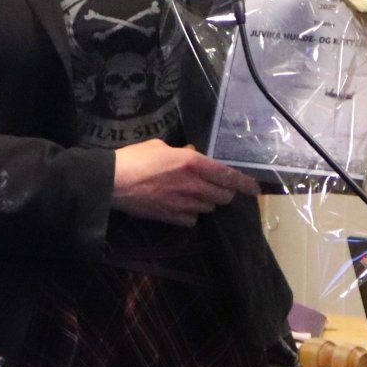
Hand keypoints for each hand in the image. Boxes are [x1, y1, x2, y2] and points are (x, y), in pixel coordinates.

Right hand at [112, 140, 256, 226]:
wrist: (112, 182)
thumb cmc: (134, 158)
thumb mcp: (161, 146)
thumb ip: (182, 153)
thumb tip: (192, 155)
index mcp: (193, 163)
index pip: (228, 175)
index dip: (244, 184)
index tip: (254, 189)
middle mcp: (193, 185)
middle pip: (223, 195)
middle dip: (226, 192)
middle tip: (221, 188)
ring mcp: (183, 203)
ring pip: (209, 207)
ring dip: (208, 202)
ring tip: (198, 195)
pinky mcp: (171, 217)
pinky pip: (192, 220)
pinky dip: (192, 214)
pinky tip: (184, 208)